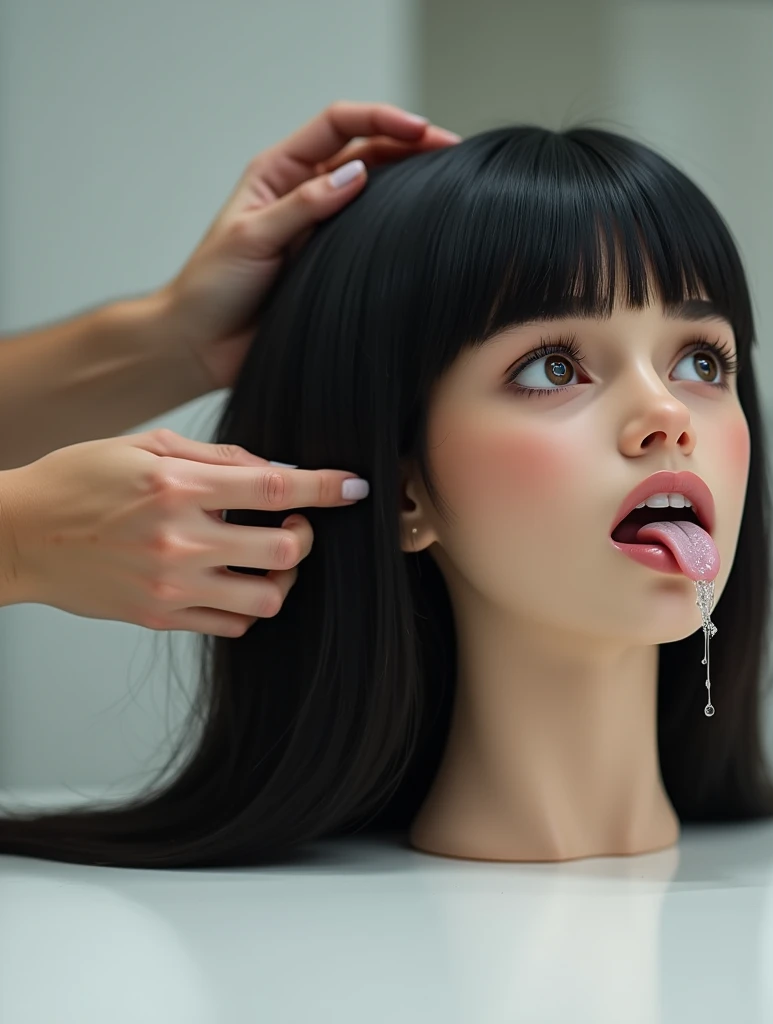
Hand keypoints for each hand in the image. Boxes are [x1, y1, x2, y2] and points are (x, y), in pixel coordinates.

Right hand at [0, 428, 368, 635]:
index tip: (356, 487)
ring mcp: (170, 586)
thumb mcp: (146, 445)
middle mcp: (180, 541)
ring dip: (282, 577)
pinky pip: (233, 624)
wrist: (16, 535)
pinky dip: (249, 603)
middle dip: (306, 538)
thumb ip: (219, 457)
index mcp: (178, 489)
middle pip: (284, 553)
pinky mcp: (159, 617)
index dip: (327, 488)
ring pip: (267, 599)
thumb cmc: (80, 480)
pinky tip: (236, 579)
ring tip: (266, 558)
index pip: (276, 490)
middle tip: (294, 526)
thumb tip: (279, 472)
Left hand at [157, 101, 460, 391]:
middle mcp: (306, 195)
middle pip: (367, 152)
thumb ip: (302, 206)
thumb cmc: (212, 288)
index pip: (337, 126)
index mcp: (280, 173)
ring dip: (411, 183)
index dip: (380, 119)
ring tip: (450, 183)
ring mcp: (323, 231)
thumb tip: (356, 174)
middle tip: (452, 151)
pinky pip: (374, 239)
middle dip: (410, 144)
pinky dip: (400, 230)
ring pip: (377, 194)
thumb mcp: (251, 238)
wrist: (201, 345)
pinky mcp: (334, 266)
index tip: (420, 130)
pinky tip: (426, 230)